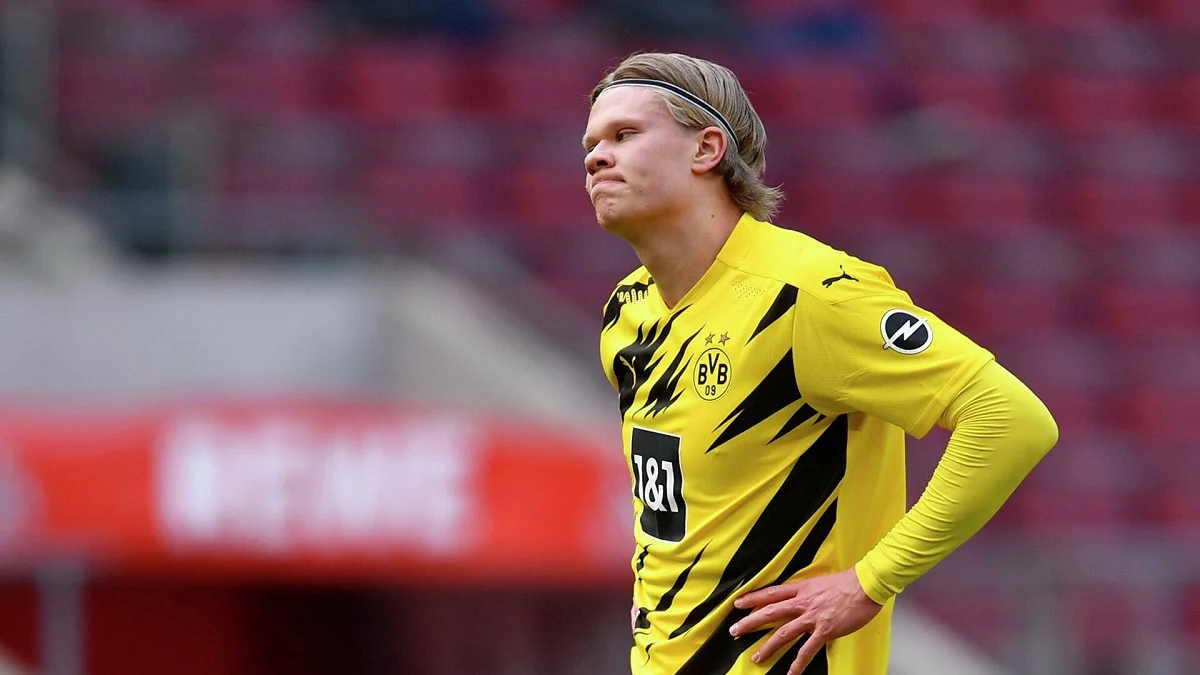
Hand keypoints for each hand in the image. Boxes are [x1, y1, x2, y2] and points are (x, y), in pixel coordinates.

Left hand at [728, 568, 882, 673]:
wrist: (865, 585)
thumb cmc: (847, 582)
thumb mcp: (820, 582)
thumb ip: (807, 591)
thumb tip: (799, 596)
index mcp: (801, 589)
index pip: (771, 593)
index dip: (752, 599)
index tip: (737, 604)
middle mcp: (802, 603)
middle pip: (770, 613)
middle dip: (750, 623)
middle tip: (734, 631)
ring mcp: (812, 617)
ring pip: (783, 633)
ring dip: (768, 646)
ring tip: (757, 657)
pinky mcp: (825, 630)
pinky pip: (808, 649)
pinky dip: (798, 662)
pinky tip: (791, 672)